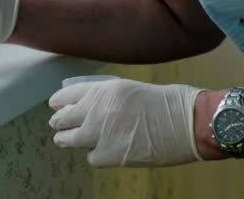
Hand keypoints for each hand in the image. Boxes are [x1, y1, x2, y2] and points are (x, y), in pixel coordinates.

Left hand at [48, 77, 204, 166]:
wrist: (188, 123)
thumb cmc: (165, 101)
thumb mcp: (128, 87)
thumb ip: (104, 94)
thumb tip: (85, 102)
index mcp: (101, 90)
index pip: (66, 95)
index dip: (58, 101)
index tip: (55, 105)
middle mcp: (96, 111)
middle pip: (62, 118)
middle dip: (59, 121)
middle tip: (58, 124)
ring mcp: (100, 134)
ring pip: (68, 139)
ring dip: (66, 138)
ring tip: (64, 139)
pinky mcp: (110, 155)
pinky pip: (91, 156)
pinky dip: (94, 154)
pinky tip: (100, 150)